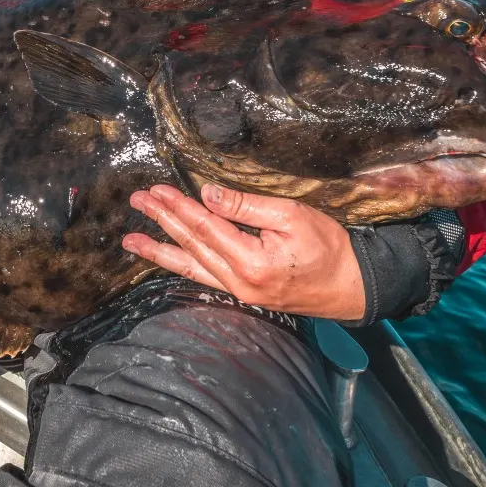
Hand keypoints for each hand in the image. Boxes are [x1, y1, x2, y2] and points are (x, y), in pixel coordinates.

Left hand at [123, 183, 366, 320]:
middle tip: (136, 203)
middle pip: (191, 247)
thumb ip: (245, 206)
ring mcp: (240, 294)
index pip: (204, 228)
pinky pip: (205, 278)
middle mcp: (239, 283)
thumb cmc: (329, 247)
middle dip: (161, 223)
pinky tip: (167, 258)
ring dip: (160, 251)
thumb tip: (206, 194)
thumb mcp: (290, 215)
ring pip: (192, 268)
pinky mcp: (245, 296)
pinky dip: (182, 265)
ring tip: (131, 242)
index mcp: (251, 262)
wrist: (354, 286)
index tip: (156, 190)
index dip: (178, 207)